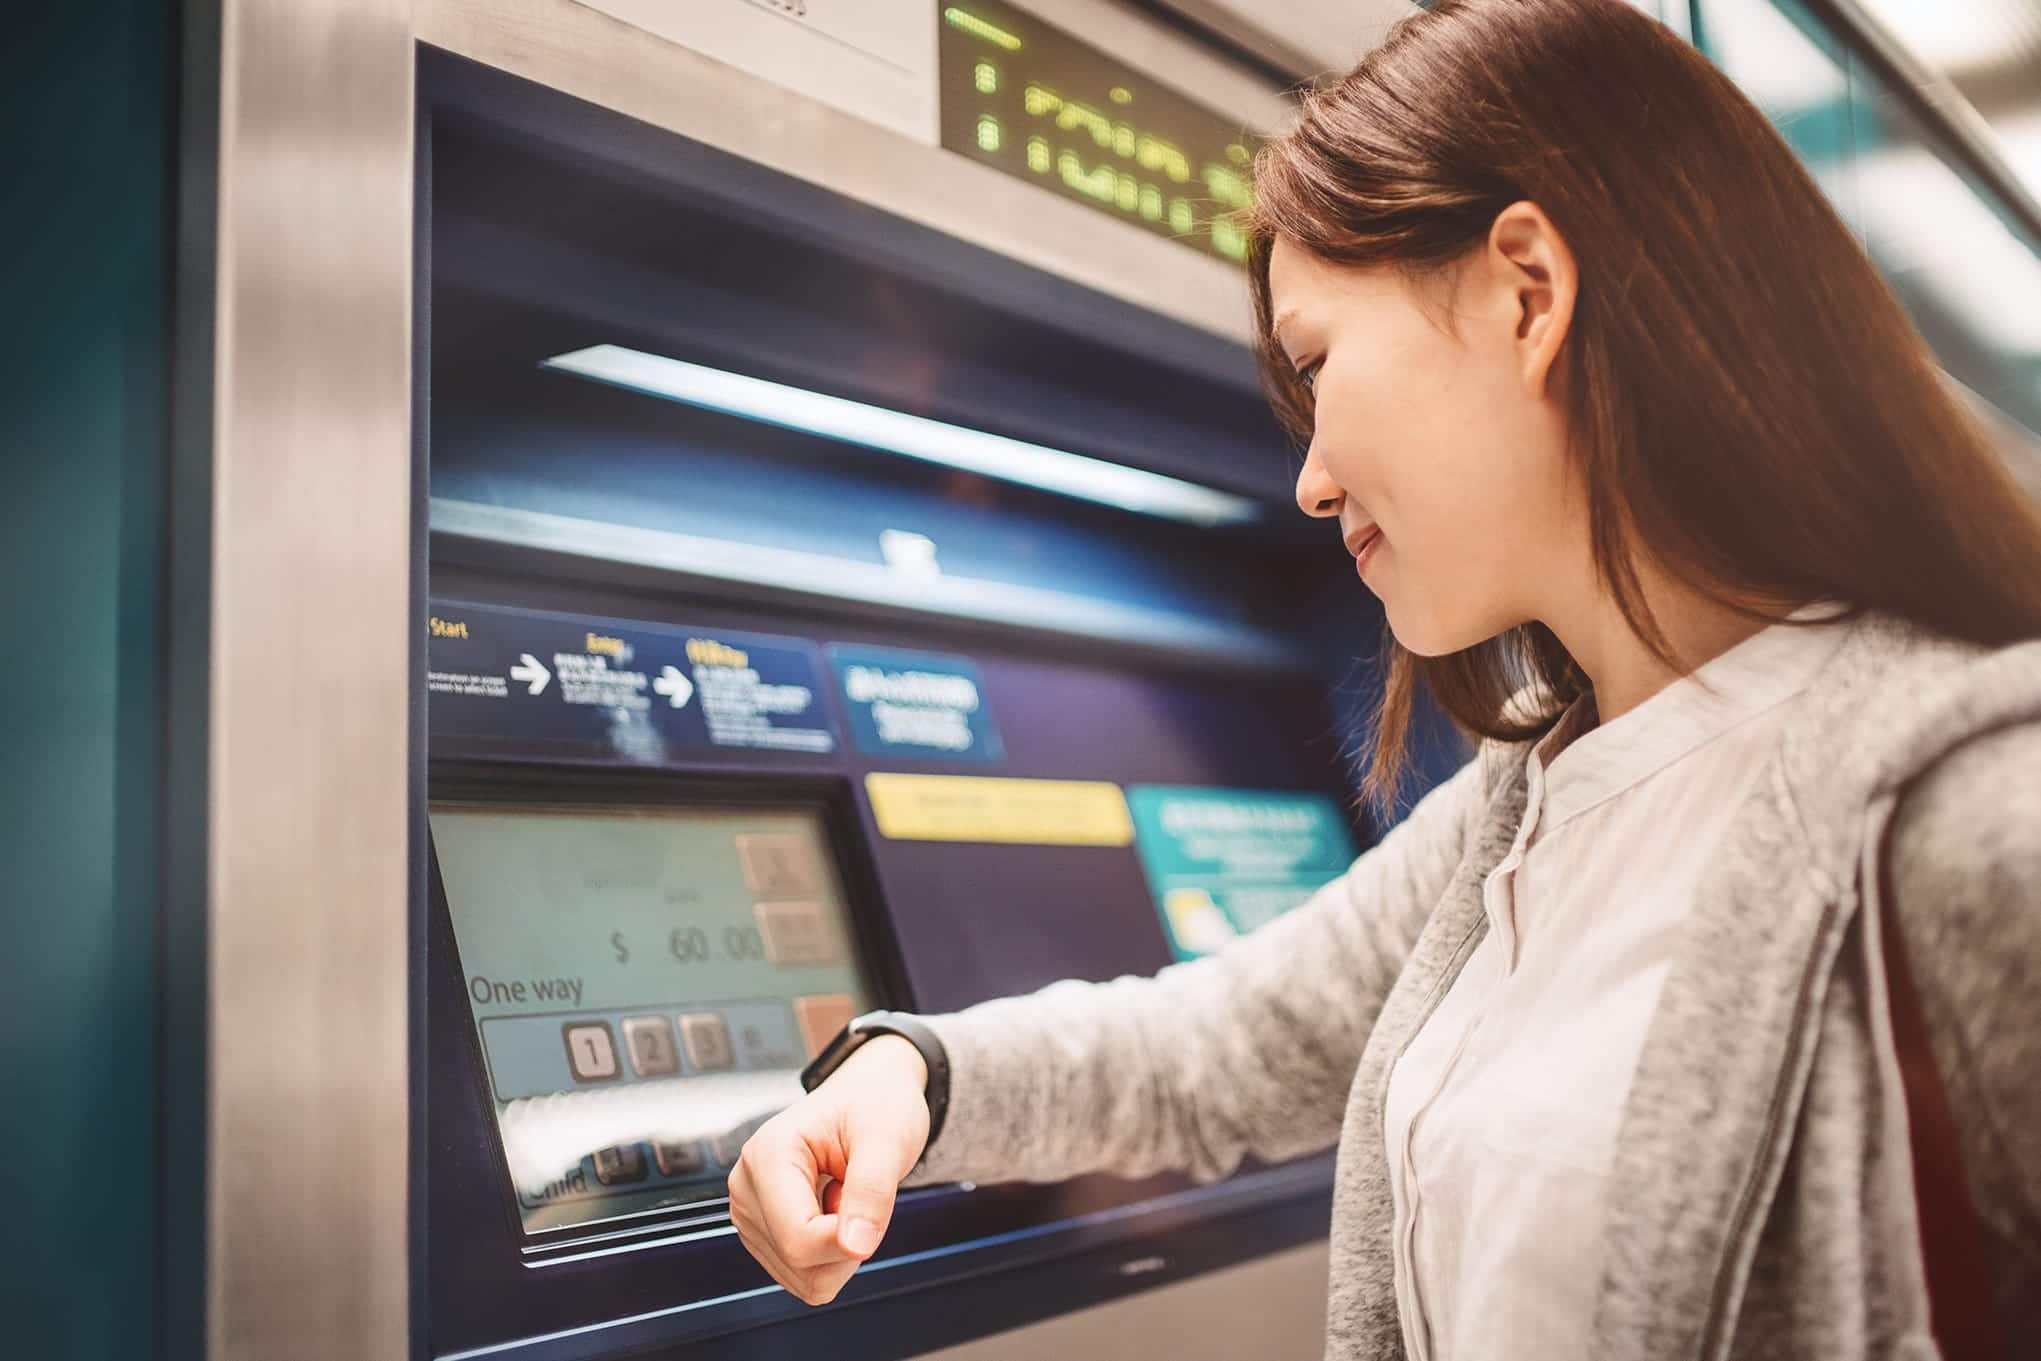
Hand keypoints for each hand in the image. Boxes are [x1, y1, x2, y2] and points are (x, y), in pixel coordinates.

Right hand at [728, 1035, 930, 1304]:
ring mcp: (750, 1213)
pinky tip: (832, 1209)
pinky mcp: (762, 1232)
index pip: (799, 1239)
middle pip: (799, 1263)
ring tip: (843, 1195)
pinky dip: (831, 1254)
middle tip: (856, 1190)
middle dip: (846, 1243)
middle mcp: (746, 1187)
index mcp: (768, 1155)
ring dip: (840, 1250)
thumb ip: (872, 1190)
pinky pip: (803, 1277)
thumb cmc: (876, 1107)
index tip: (872, 1204)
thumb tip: (856, 1247)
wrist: (867, 1096)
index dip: (848, 1239)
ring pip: (803, 1279)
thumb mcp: (888, 1138)